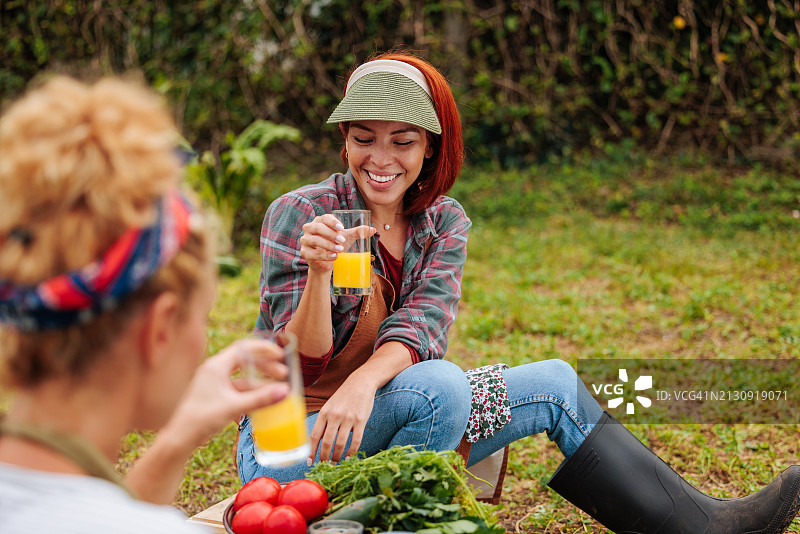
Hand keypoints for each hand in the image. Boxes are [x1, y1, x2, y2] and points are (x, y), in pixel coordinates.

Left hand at [163, 338, 289, 448]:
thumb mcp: (234, 407)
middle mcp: (215, 370)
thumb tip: (285, 391)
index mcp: (216, 365)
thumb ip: (261, 399)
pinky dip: (251, 394)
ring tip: (277, 390)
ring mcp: (215, 383)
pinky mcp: (215, 395)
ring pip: (243, 377)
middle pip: (246, 361)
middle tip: (283, 374)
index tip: (280, 355)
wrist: (180, 438)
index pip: (244, 348)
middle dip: (266, 366)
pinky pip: (237, 390)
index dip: (264, 349)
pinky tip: (263, 403)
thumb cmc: (201, 419)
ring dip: (260, 382)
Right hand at [299, 214, 374, 273]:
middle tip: (342, 241)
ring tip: (340, 250)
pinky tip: (334, 257)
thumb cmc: (336, 245)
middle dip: (330, 234)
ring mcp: (305, 241)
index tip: (342, 228)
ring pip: (314, 240)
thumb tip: (373, 230)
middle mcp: (310, 229)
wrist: (328, 262)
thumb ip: (358, 232)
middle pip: (317, 228)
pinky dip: (324, 256)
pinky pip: (313, 253)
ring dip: (328, 245)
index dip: (331, 221)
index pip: (323, 218)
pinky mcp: (305, 253)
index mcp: (320, 221)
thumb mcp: (347, 238)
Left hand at [307, 377, 376, 464]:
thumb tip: (317, 442)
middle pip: (326, 443)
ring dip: (337, 457)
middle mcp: (334, 416)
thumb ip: (324, 421)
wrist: (361, 382)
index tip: (310, 462)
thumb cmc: (343, 396)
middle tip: (324, 466)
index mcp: (324, 412)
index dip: (311, 451)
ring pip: (340, 444)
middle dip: (324, 457)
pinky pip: (356, 441)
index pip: (314, 436)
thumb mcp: (329, 406)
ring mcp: (348, 418)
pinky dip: (351, 452)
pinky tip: (348, 457)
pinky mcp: (361, 420)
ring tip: (335, 463)